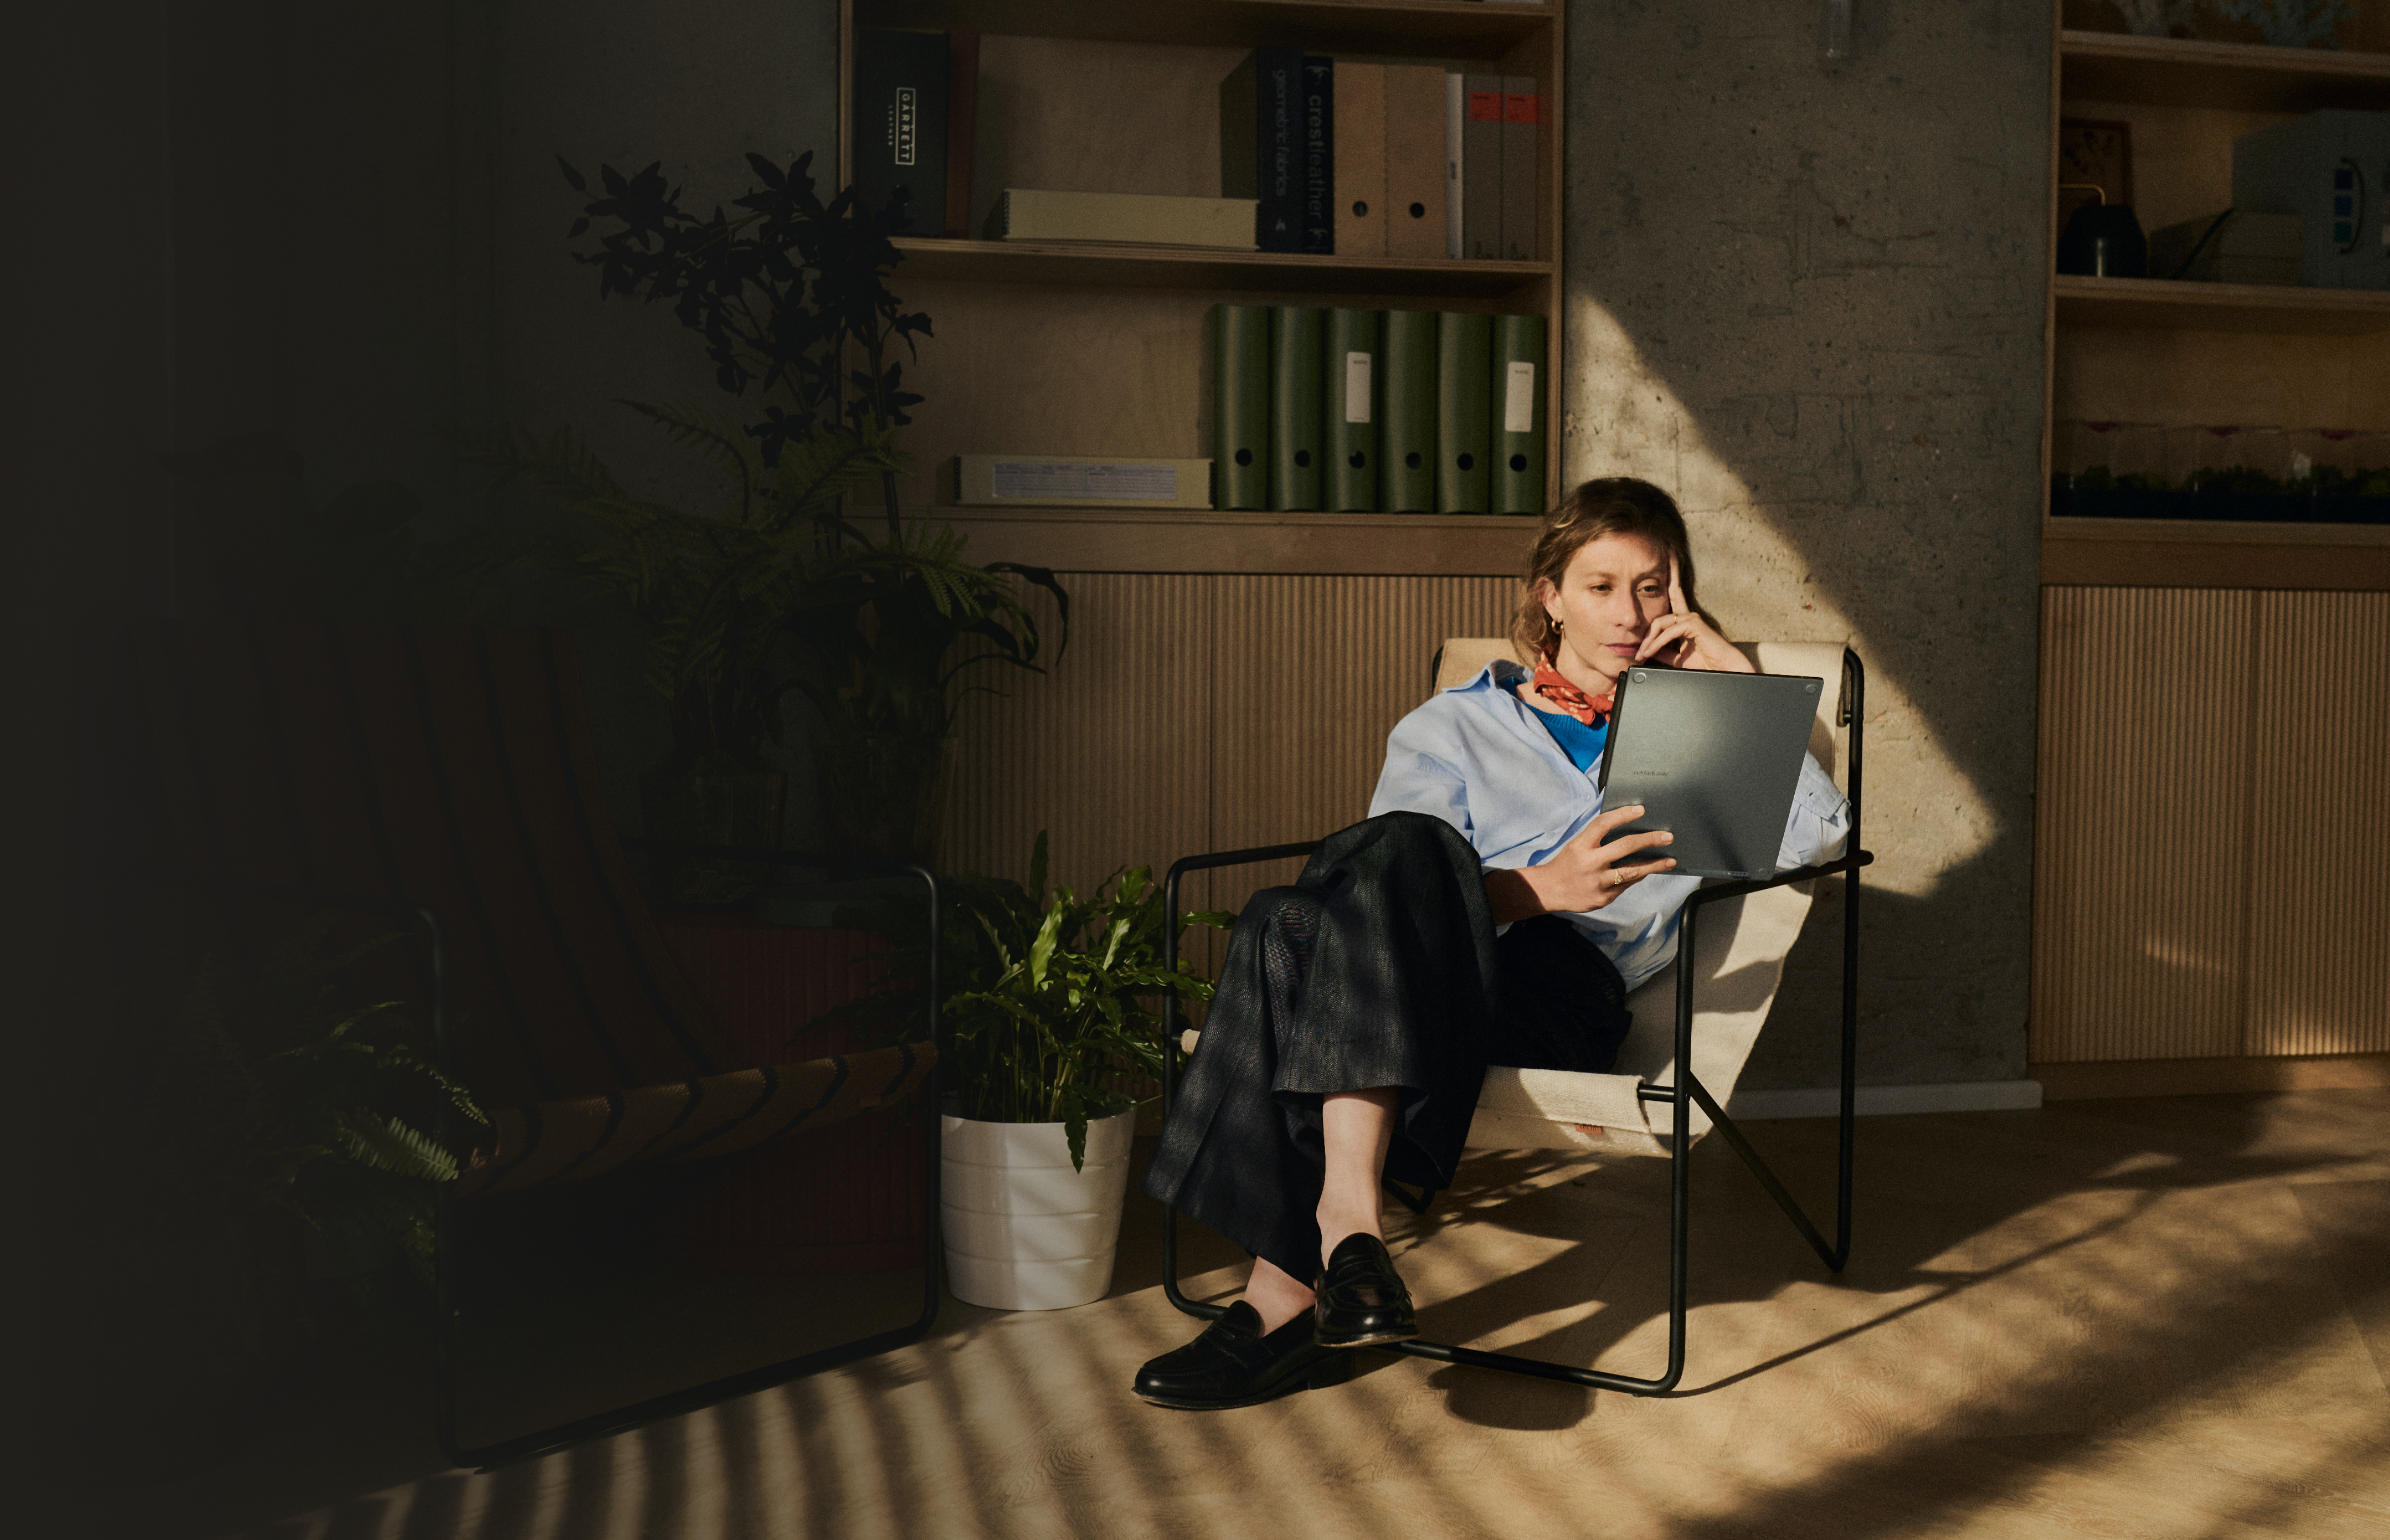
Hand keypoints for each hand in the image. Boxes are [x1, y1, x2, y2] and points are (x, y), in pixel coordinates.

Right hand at [1483, 804, 1677, 922]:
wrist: (1549, 891)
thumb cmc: (1566, 864)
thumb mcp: (1576, 845)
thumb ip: (1597, 838)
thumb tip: (1628, 828)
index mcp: (1581, 845)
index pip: (1603, 824)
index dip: (1623, 815)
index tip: (1641, 809)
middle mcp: (1590, 863)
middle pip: (1625, 847)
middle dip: (1649, 840)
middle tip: (1667, 836)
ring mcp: (1598, 882)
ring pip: (1633, 871)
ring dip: (1655, 865)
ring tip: (1670, 861)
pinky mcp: (1603, 898)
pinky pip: (1626, 885)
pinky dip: (1638, 877)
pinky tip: (1648, 872)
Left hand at [1632, 556, 1754, 673]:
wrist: (1723, 671)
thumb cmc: (1706, 664)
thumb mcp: (1678, 658)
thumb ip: (1663, 651)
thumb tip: (1647, 649)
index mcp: (1685, 622)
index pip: (1673, 597)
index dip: (1668, 580)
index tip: (1658, 565)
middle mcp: (1688, 616)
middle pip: (1661, 611)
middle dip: (1647, 622)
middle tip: (1637, 650)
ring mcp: (1692, 619)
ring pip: (1661, 622)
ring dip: (1649, 640)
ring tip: (1641, 655)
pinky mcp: (1695, 625)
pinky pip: (1669, 631)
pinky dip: (1657, 643)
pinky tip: (1650, 652)